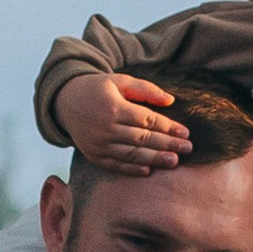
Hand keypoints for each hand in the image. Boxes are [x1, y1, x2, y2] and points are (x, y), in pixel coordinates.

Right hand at [59, 70, 187, 172]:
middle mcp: (106, 128)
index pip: (147, 120)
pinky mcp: (93, 155)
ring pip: (131, 154)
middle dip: (167, 144)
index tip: (186, 132)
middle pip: (142, 139)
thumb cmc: (97, 89)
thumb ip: (145, 89)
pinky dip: (132, 169)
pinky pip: (116, 165)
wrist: (64, 101)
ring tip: (174, 161)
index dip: (168, 127)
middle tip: (188, 149)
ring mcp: (99, 144)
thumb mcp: (120, 81)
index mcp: (114, 108)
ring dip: (154, 159)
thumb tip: (170, 101)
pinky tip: (148, 170)